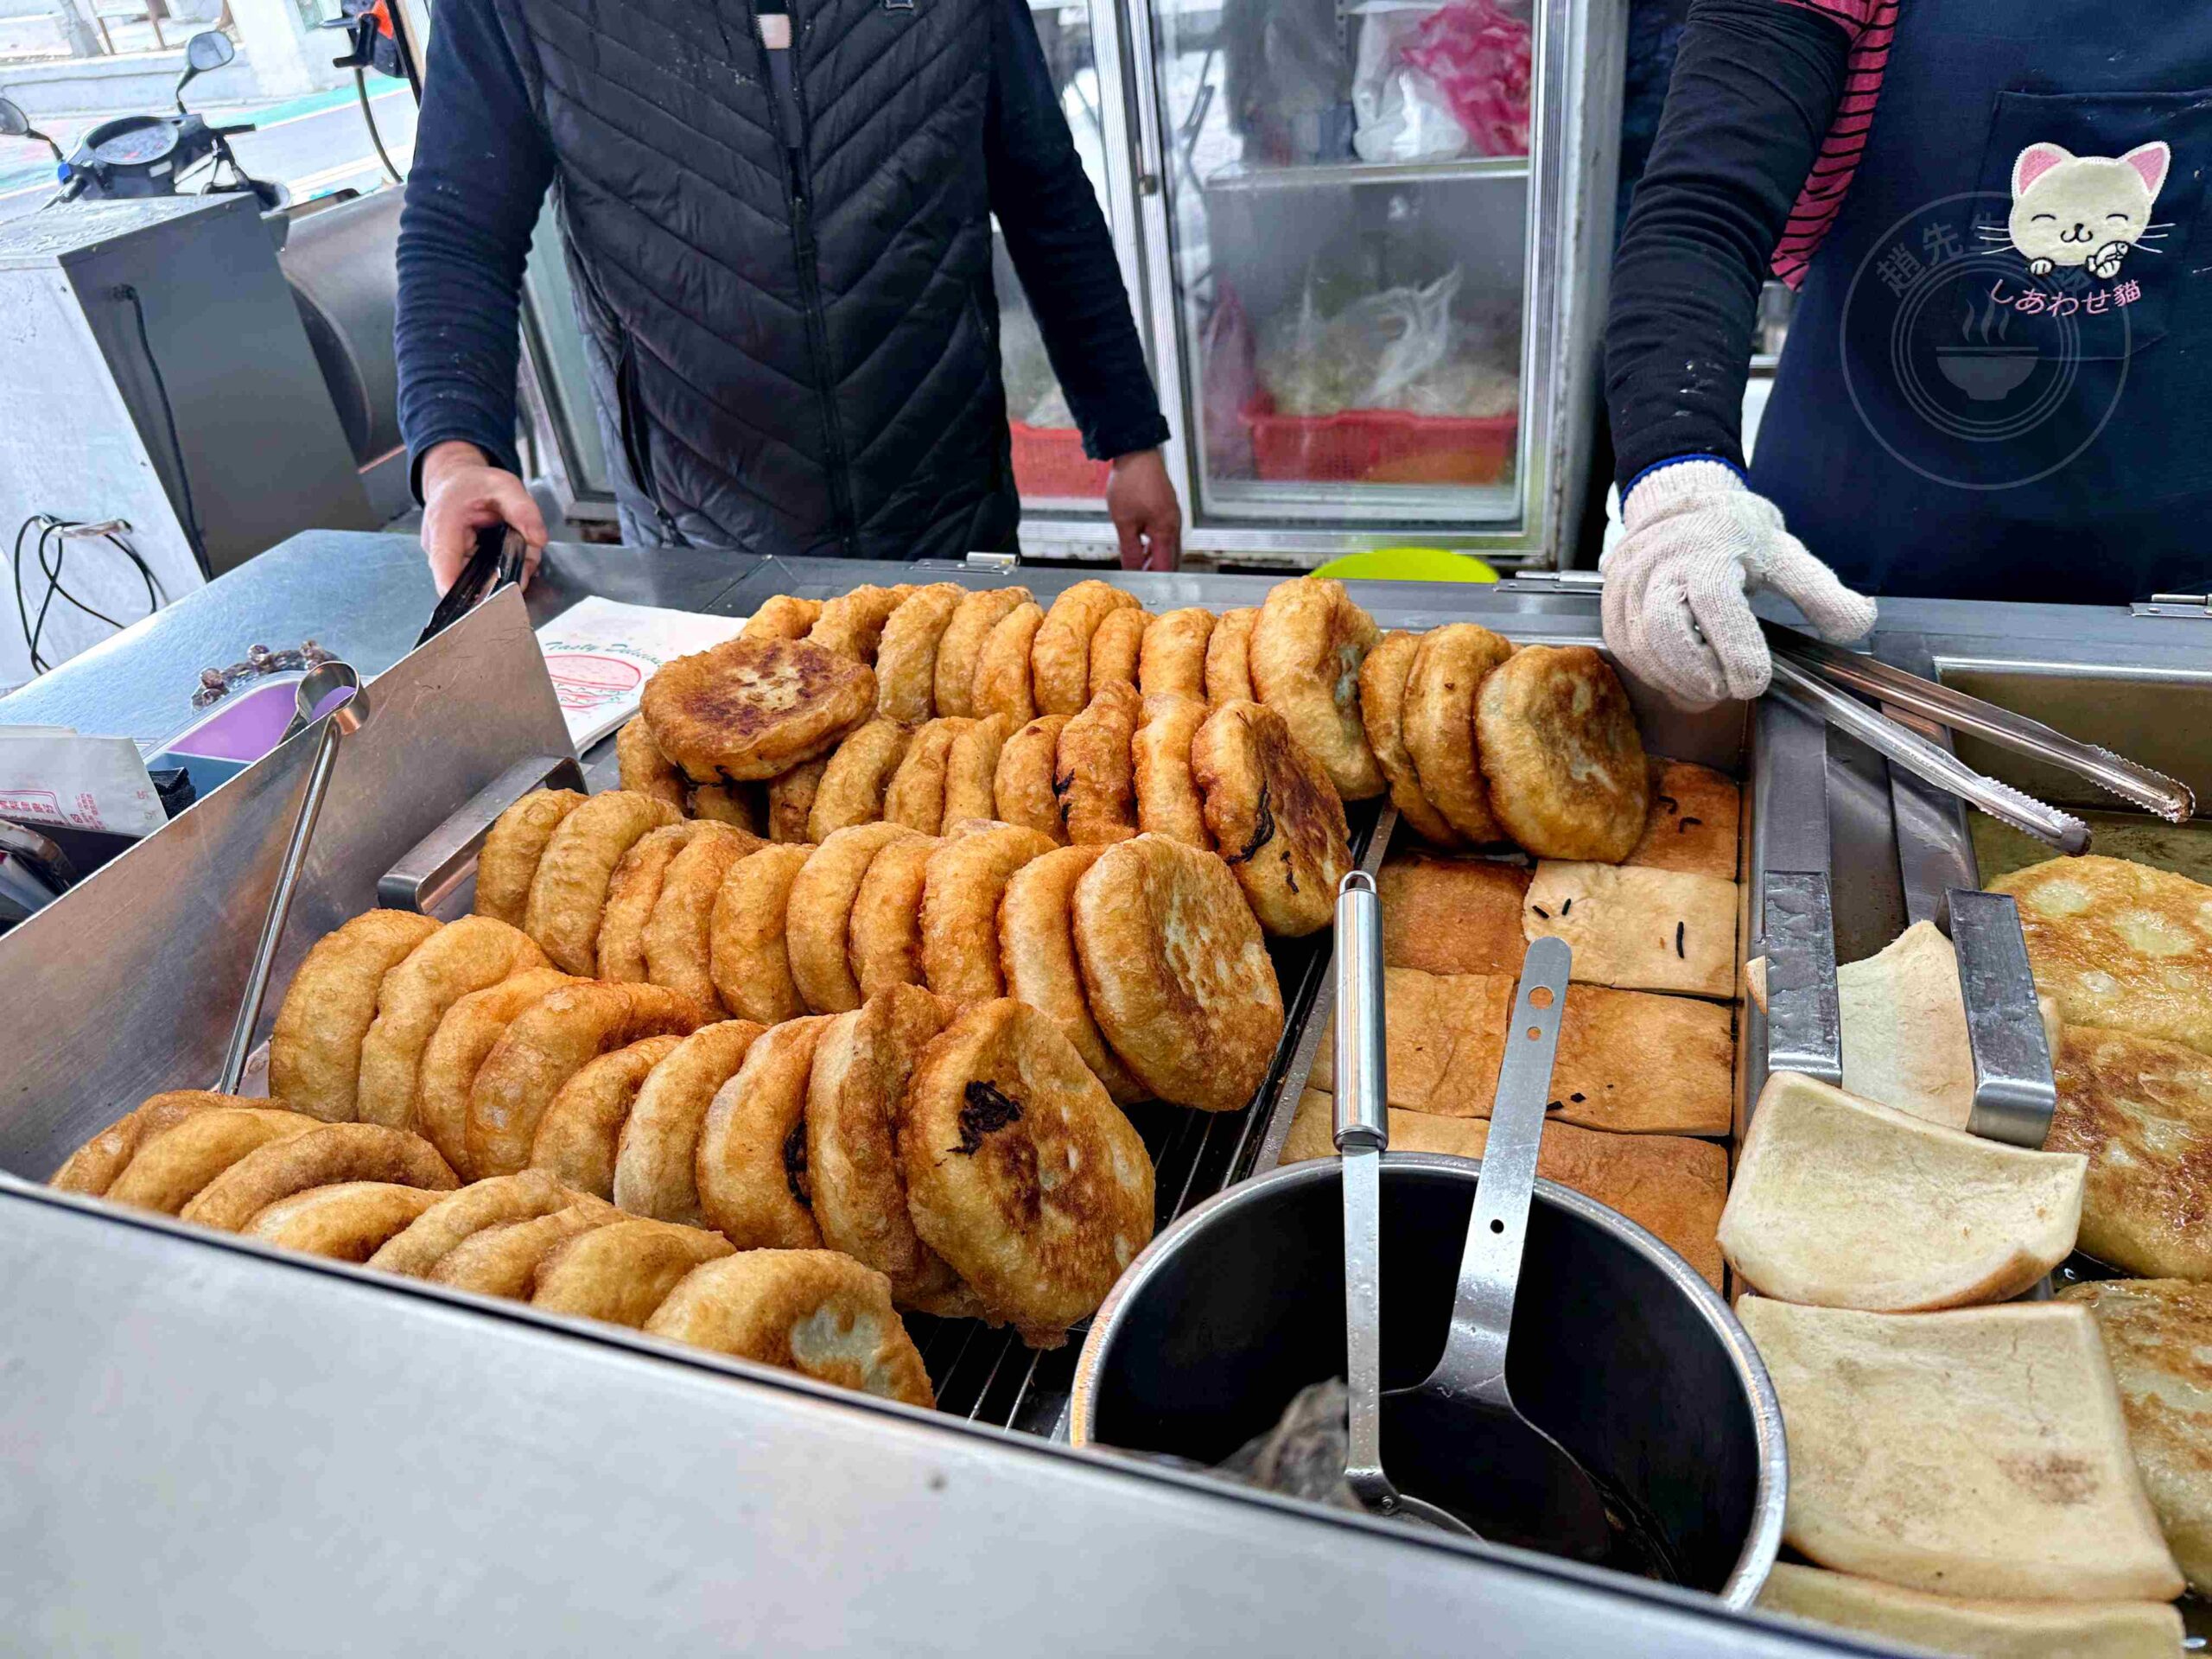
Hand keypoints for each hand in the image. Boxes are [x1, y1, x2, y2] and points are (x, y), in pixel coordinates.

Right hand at [419, 440, 547, 595]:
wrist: (456, 480)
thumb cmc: (474, 483)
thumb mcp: (505, 485)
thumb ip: (523, 510)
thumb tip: (538, 539)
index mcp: (445, 522)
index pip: (444, 561)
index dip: (456, 587)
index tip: (476, 605)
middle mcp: (439, 545)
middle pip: (467, 579)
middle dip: (502, 576)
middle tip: (525, 554)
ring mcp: (448, 558)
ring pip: (481, 580)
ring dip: (507, 571)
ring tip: (519, 545)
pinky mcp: (457, 564)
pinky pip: (483, 576)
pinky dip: (503, 568)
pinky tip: (513, 551)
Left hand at [1106, 448, 1181, 570]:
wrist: (1136, 451)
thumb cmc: (1129, 484)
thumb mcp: (1124, 521)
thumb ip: (1130, 550)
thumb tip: (1132, 572)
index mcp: (1166, 531)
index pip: (1165, 567)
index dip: (1154, 581)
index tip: (1142, 590)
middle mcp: (1174, 525)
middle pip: (1170, 560)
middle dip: (1156, 573)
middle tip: (1139, 582)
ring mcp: (1173, 517)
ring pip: (1168, 548)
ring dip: (1154, 559)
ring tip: (1137, 568)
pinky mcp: (1168, 510)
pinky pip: (1165, 535)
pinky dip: (1154, 546)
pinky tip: (1140, 548)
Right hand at [1600, 458, 1875, 708]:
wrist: (1680, 503)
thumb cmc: (1735, 533)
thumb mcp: (1786, 554)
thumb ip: (1822, 593)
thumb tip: (1858, 625)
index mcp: (1708, 549)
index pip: (1718, 606)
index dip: (1737, 652)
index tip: (1755, 682)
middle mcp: (1658, 563)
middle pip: (1664, 632)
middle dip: (1698, 674)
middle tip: (1729, 689)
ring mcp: (1627, 583)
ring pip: (1640, 648)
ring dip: (1677, 680)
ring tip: (1710, 686)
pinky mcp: (1611, 602)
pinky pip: (1625, 650)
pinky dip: (1656, 673)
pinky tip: (1683, 676)